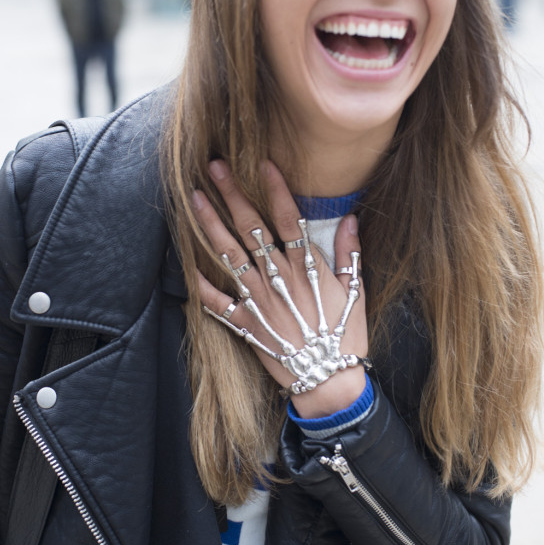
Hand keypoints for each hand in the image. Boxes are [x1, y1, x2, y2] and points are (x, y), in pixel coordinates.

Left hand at [192, 159, 368, 415]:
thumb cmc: (346, 336)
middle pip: (250, 227)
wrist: (327, 382)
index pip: (287, 217)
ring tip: (194, 197)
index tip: (262, 162)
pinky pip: (216, 301)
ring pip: (228, 254)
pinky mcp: (245, 324)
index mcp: (306, 267)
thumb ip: (351, 253)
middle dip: (231, 194)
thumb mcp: (357, 292)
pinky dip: (200, 283)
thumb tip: (351, 218)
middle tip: (213, 166)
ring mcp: (258, 300)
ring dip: (209, 224)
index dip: (274, 188)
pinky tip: (186, 262)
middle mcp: (278, 277)